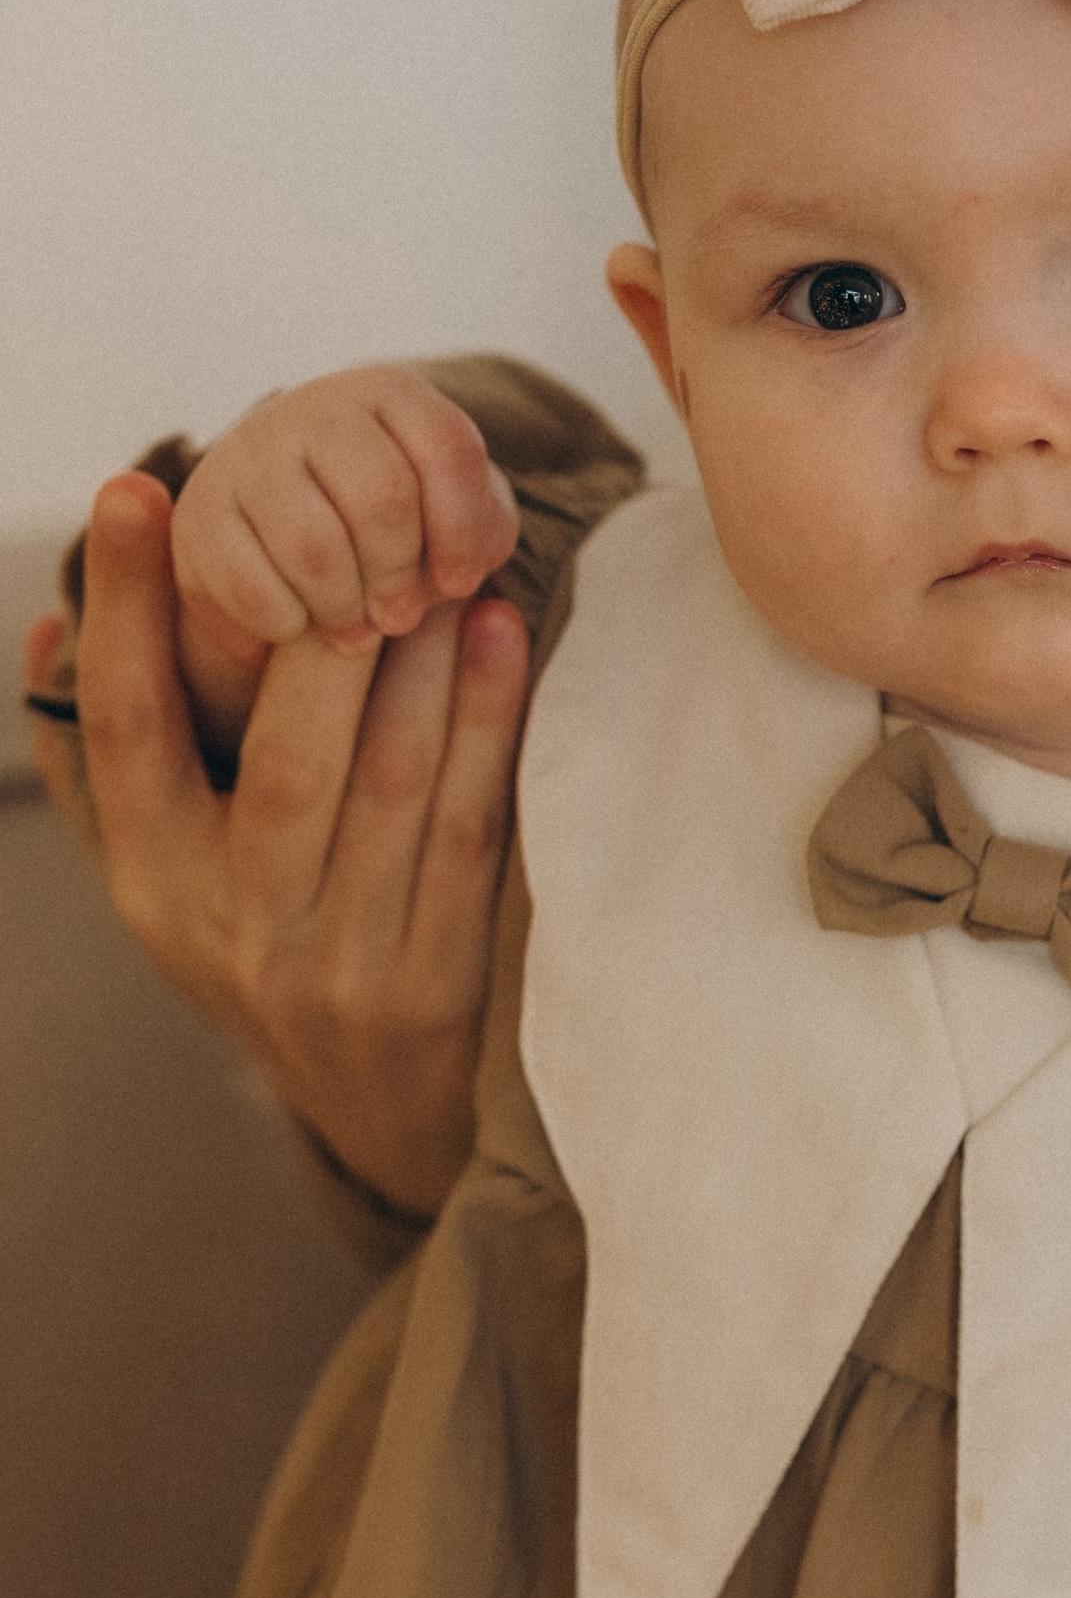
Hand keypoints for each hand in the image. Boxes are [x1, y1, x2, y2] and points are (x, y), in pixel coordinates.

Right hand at [31, 468, 526, 1217]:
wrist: (378, 1109)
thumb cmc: (261, 947)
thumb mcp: (163, 872)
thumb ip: (101, 758)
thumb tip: (45, 624)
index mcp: (156, 882)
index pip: (126, 729)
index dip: (124, 610)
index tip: (136, 489)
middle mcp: (239, 924)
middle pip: (283, 756)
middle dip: (320, 630)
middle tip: (353, 523)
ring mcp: (344, 958)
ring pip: (389, 783)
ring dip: (424, 661)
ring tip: (447, 564)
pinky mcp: (440, 977)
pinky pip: (470, 828)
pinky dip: (490, 725)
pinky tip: (499, 639)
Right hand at [169, 365, 516, 757]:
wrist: (286, 526)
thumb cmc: (396, 524)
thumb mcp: (455, 516)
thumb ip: (479, 534)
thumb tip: (447, 576)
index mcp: (391, 396)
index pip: (447, 448)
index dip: (462, 529)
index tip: (459, 584)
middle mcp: (315, 409)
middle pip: (381, 498)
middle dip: (399, 575)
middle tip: (399, 617)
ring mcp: (248, 453)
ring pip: (313, 547)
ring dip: (345, 608)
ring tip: (355, 632)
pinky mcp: (199, 510)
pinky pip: (249, 585)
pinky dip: (285, 624)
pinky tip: (298, 626)